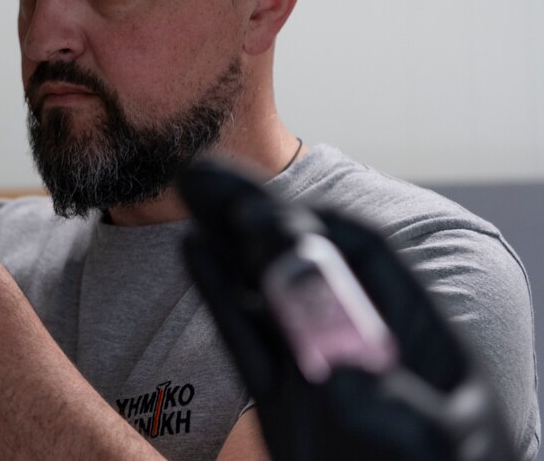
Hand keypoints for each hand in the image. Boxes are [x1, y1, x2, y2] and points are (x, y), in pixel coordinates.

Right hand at [176, 160, 515, 460]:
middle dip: (255, 213)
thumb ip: (371, 392)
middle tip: (200, 173)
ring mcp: (319, 371)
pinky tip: (194, 251)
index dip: (306, 224)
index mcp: (415, 338)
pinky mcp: (284, 406)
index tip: (258, 208)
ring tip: (189, 193)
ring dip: (228, 240)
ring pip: (266, 291)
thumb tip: (326, 349)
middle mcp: (361, 343)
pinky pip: (244, 340)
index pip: (361, 256)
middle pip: (304, 260)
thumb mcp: (419, 438)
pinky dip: (218, 296)